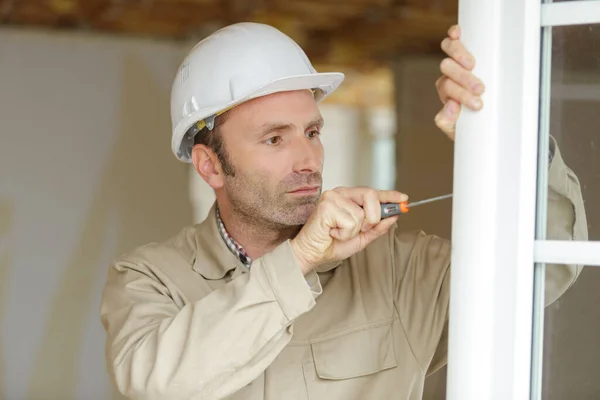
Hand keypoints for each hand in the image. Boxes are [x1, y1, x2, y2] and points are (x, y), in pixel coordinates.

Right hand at [290, 187, 407, 273]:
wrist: (312, 254)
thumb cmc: (331, 244)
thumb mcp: (361, 237)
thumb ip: (377, 227)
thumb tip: (394, 216)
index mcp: (349, 198)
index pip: (373, 193)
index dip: (390, 195)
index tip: (404, 199)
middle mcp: (341, 193)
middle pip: (371, 196)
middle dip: (372, 217)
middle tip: (360, 229)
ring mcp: (333, 197)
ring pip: (361, 214)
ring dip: (354, 230)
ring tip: (338, 232)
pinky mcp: (326, 205)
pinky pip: (350, 221)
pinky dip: (344, 233)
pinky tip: (332, 232)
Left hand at [435, 25, 485, 140]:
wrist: (480, 119)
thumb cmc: (470, 122)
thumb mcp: (456, 129)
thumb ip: (447, 122)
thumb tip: (450, 105)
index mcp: (446, 90)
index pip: (448, 87)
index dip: (460, 95)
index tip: (478, 104)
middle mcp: (449, 75)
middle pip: (448, 69)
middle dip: (463, 79)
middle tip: (479, 89)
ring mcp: (456, 61)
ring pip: (450, 52)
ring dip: (460, 56)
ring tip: (472, 65)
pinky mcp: (465, 50)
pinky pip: (453, 39)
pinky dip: (453, 35)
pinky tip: (457, 33)